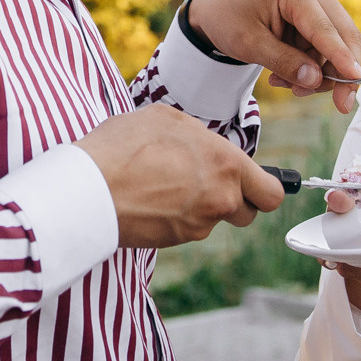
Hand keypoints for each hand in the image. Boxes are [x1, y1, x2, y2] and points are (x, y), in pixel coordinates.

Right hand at [76, 105, 286, 247]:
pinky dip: (175, 217)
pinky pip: (187, 229)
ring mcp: (199, 224)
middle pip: (247, 213)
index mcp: (226, 163)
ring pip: (213, 220)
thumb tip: (205, 144)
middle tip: (207, 184)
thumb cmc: (123, 147)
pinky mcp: (175, 240)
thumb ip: (199, 135)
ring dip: (200, 208)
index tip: (256, 186)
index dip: (265, 189)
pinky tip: (151, 199)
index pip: (272, 192)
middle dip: (234, 201)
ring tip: (165, 185)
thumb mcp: (167, 119)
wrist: (88, 189)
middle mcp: (220, 198)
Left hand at [185, 0, 360, 111]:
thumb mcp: (249, 45)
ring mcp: (320, 0)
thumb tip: (315, 79)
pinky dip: (312, 67)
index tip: (356, 83)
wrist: (219, 8)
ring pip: (338, 48)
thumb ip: (283, 62)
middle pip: (344, 37)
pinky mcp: (320, 14)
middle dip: (336, 74)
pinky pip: (328, 49)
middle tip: (329, 102)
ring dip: (318, 74)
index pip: (326, 31)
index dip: (342, 60)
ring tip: (282, 83)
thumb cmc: (229, 19)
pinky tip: (286, 74)